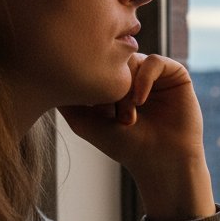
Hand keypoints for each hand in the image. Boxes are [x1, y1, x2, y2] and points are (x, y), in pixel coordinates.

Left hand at [60, 54, 215, 220]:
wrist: (161, 161)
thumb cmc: (125, 146)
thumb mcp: (83, 122)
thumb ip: (66, 99)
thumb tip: (43, 74)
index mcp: (114, 82)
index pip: (95, 63)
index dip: (91, 82)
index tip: (94, 113)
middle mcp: (134, 75)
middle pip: (113, 59)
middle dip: (109, 85)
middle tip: (110, 115)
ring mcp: (155, 74)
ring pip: (132, 59)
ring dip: (126, 86)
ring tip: (128, 115)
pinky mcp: (176, 75)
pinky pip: (155, 61)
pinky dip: (144, 78)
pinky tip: (140, 100)